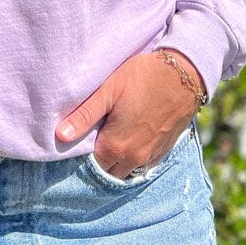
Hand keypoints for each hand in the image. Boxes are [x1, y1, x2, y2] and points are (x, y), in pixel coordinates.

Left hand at [54, 49, 203, 178]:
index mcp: (116, 147)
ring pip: (126, 169)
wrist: (185, 74)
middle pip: (108, 170)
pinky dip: (133, 158)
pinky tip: (129, 139)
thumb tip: (60, 136)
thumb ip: (84, 115)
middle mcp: (134, 158)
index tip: (78, 140)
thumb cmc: (143, 77)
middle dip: (98, 160)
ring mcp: (151, 156)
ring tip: (110, 138)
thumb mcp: (109, 90)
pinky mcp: (164, 150)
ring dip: (116, 160)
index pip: (90, 165)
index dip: (81, 154)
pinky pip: (143, 164)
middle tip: (93, 138)